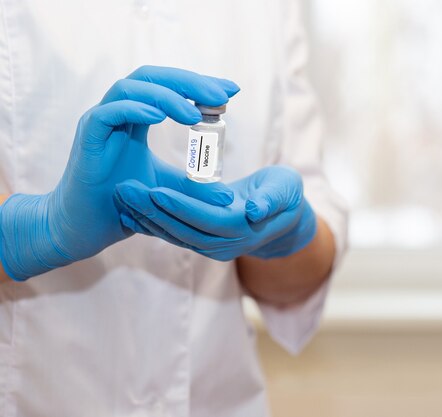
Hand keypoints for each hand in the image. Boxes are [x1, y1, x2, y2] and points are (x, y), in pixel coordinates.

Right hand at [0, 66, 238, 280]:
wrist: (87, 228)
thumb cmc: (124, 205)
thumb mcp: (168, 193)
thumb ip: (195, 189)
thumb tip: (228, 196)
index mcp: (137, 117)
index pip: (169, 86)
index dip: (199, 84)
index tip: (230, 90)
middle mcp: (118, 112)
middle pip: (153, 79)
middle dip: (189, 82)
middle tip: (221, 94)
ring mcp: (100, 122)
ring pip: (130, 89)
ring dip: (166, 96)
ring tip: (195, 113)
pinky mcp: (87, 139)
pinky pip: (107, 114)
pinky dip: (133, 109)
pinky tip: (159, 117)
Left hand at [115, 165, 317, 260]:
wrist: (283, 216)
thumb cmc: (285, 195)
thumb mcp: (286, 190)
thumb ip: (271, 200)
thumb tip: (254, 211)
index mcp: (243, 230)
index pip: (207, 220)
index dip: (182, 207)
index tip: (156, 190)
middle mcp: (224, 245)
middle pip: (183, 230)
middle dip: (153, 211)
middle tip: (125, 189)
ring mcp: (211, 246)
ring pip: (174, 234)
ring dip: (146, 216)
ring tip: (120, 195)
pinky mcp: (201, 240)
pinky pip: (173, 233)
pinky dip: (150, 222)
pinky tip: (129, 210)